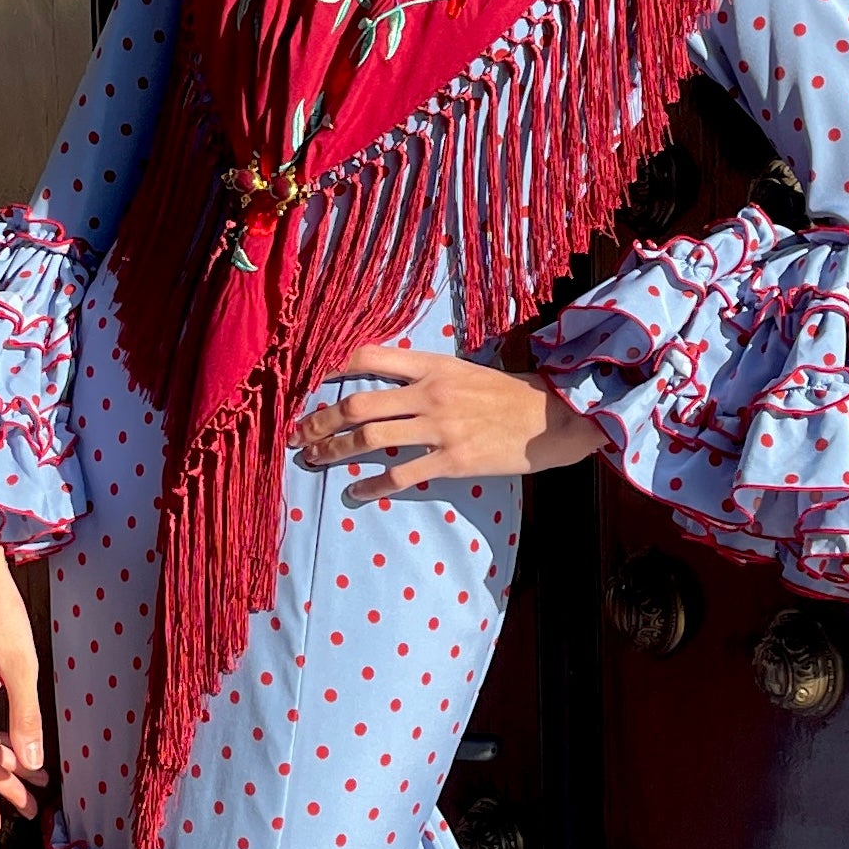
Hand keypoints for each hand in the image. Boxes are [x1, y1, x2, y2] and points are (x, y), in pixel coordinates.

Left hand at [294, 342, 604, 496]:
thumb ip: (423, 373)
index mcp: (431, 365)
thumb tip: (381, 380)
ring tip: (314, 459)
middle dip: (320, 421)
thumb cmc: (505, 394)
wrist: (550, 418)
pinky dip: (371, 485)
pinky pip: (400, 475)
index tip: (306, 380)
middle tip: (299, 433)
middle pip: (358, 404)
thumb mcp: (462, 370)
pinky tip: (354, 492)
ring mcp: (440, 428)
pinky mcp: (452, 460)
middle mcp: (430, 393)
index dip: (331, 365)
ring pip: (370, 439)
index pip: (368, 356)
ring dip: (334, 450)